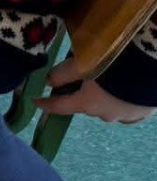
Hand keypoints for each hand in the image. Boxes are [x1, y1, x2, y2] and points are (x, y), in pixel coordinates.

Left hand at [34, 59, 153, 123]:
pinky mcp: (145, 112)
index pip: (60, 106)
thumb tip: (47, 82)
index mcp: (88, 104)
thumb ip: (62, 74)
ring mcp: (127, 116)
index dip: (46, 103)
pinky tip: (121, 91)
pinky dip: (120, 101)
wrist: (154, 67)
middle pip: (84, 105)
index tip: (35, 101)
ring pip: (106, 107)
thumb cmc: (113, 64)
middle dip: (77, 95)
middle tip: (76, 79)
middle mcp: (106, 115)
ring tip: (103, 81)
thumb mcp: (81, 64)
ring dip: (101, 97)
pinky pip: (126, 109)